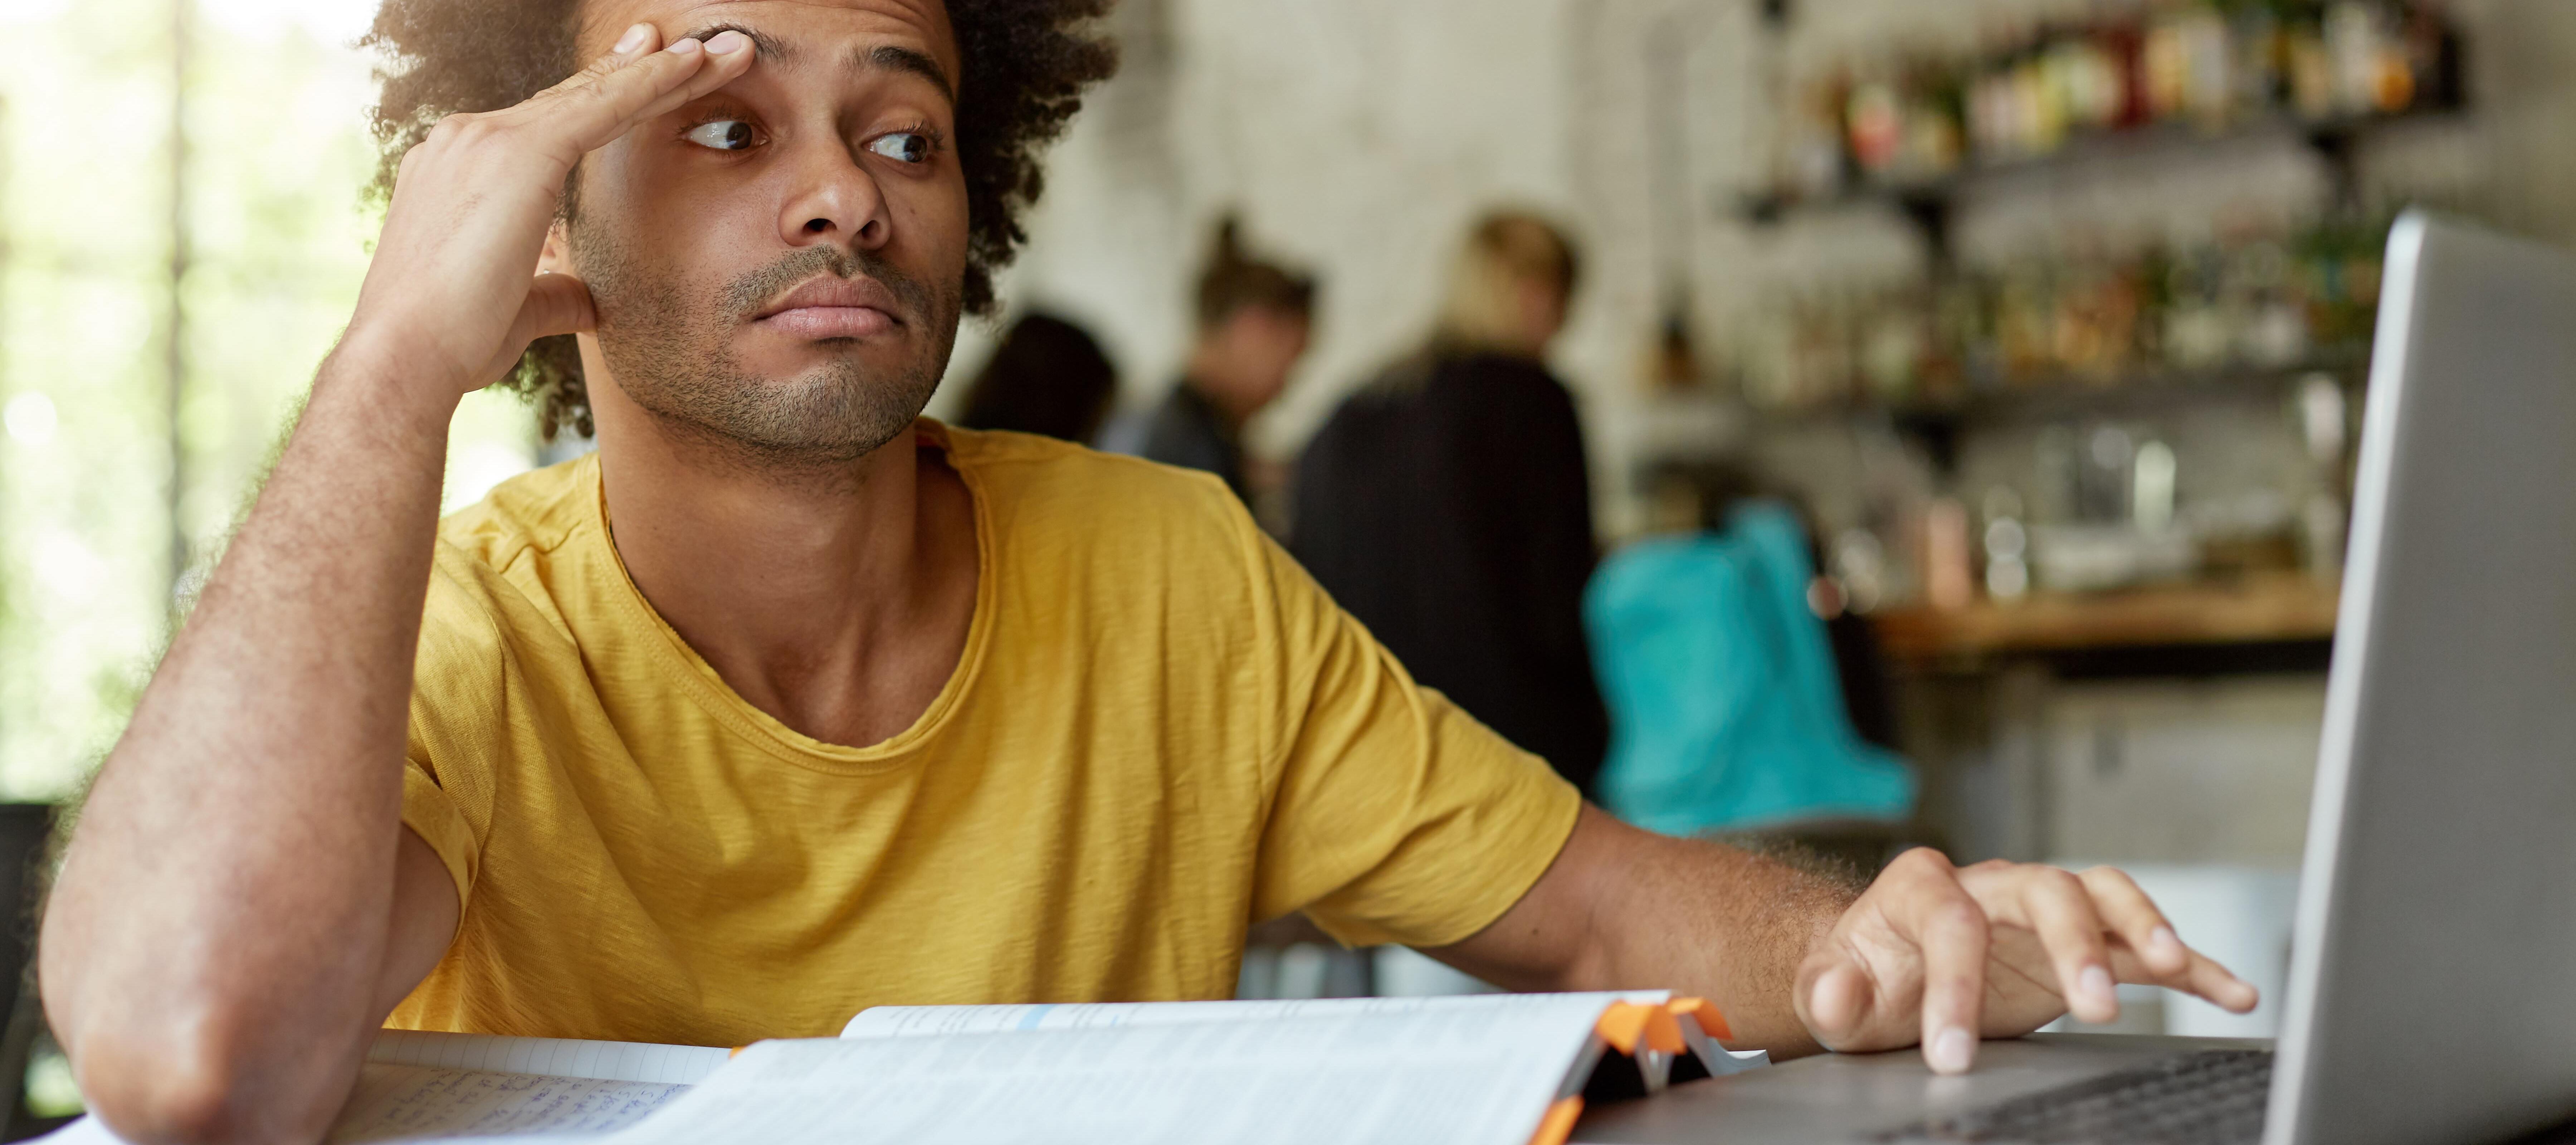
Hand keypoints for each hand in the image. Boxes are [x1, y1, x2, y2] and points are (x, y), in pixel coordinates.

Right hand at [342, 23, 755, 402]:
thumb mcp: (517, 306)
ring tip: (724, 51)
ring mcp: (486, 138)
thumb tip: (588, 300)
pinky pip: (601, 107)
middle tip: (694, 45)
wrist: (405, 354)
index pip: (549, 123)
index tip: (644, 72)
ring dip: (665, 72)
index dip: (603, 99)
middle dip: (641, 71)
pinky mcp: (517, 151)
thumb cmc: (452, 340)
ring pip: (596, 95)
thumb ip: (556, 291)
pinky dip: (651, 84)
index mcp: (462, 169)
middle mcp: (468, 139)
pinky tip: (694, 65)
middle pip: (575, 99)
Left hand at [1794, 849, 2259, 1073]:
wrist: (1886, 969)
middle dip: (2074, 946)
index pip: (1949, 924)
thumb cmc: (1866, 976)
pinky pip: (2145, 943)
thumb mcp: (1835, 988)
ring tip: (2173, 967)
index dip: (1954, 988)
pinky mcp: (2084, 944)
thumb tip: (1835, 995)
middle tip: (2094, 1009)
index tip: (1953, 1054)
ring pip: (2103, 895)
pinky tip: (2232, 991)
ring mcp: (2044, 909)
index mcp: (1924, 886)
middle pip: (2046, 891)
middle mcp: (1993, 883)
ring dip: (2143, 927)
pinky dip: (2193, 964)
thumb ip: (1831, 992)